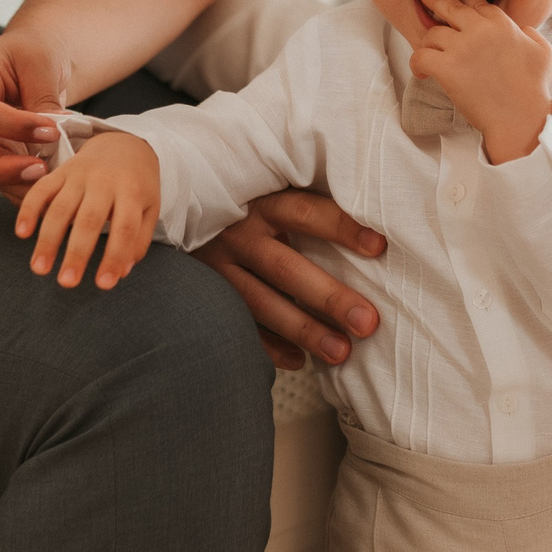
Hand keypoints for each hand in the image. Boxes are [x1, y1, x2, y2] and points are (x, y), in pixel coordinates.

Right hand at [0, 28, 70, 200]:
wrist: (31, 59)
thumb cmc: (33, 52)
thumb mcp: (42, 62)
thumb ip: (43, 99)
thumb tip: (52, 139)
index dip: (11, 125)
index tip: (51, 131)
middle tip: (39, 170)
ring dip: (9, 182)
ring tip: (47, 182)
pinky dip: (16, 186)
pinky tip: (44, 187)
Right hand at [12, 129, 162, 289]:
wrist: (123, 143)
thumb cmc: (137, 184)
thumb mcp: (149, 208)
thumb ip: (138, 239)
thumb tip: (122, 271)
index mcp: (133, 191)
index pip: (125, 228)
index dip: (114, 257)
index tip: (104, 285)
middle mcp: (105, 181)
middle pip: (89, 220)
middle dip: (76, 253)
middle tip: (66, 283)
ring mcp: (80, 175)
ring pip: (60, 208)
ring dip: (48, 239)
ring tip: (39, 269)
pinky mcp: (60, 171)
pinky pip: (41, 189)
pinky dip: (28, 210)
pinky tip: (22, 233)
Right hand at [192, 191, 386, 370]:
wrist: (171, 206)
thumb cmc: (247, 203)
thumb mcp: (269, 189)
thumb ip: (309, 203)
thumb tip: (372, 221)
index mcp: (260, 202)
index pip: (305, 212)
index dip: (341, 227)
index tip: (380, 246)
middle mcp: (238, 235)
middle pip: (286, 268)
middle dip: (328, 298)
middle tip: (368, 322)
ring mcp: (218, 268)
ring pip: (261, 304)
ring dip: (303, 331)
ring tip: (341, 352)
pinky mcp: (206, 295)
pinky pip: (239, 327)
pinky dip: (269, 347)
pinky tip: (300, 361)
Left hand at [411, 0, 551, 162]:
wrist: (521, 118)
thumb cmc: (534, 89)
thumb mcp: (544, 53)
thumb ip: (533, 35)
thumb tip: (523, 29)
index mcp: (502, 23)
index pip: (476, 3)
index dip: (463, 2)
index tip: (454, 3)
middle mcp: (480, 30)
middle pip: (450, 6)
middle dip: (436, 1)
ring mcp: (462, 48)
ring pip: (432, 32)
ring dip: (429, 43)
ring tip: (430, 54)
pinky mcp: (447, 68)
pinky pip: (420, 56)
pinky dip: (417, 63)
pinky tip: (422, 72)